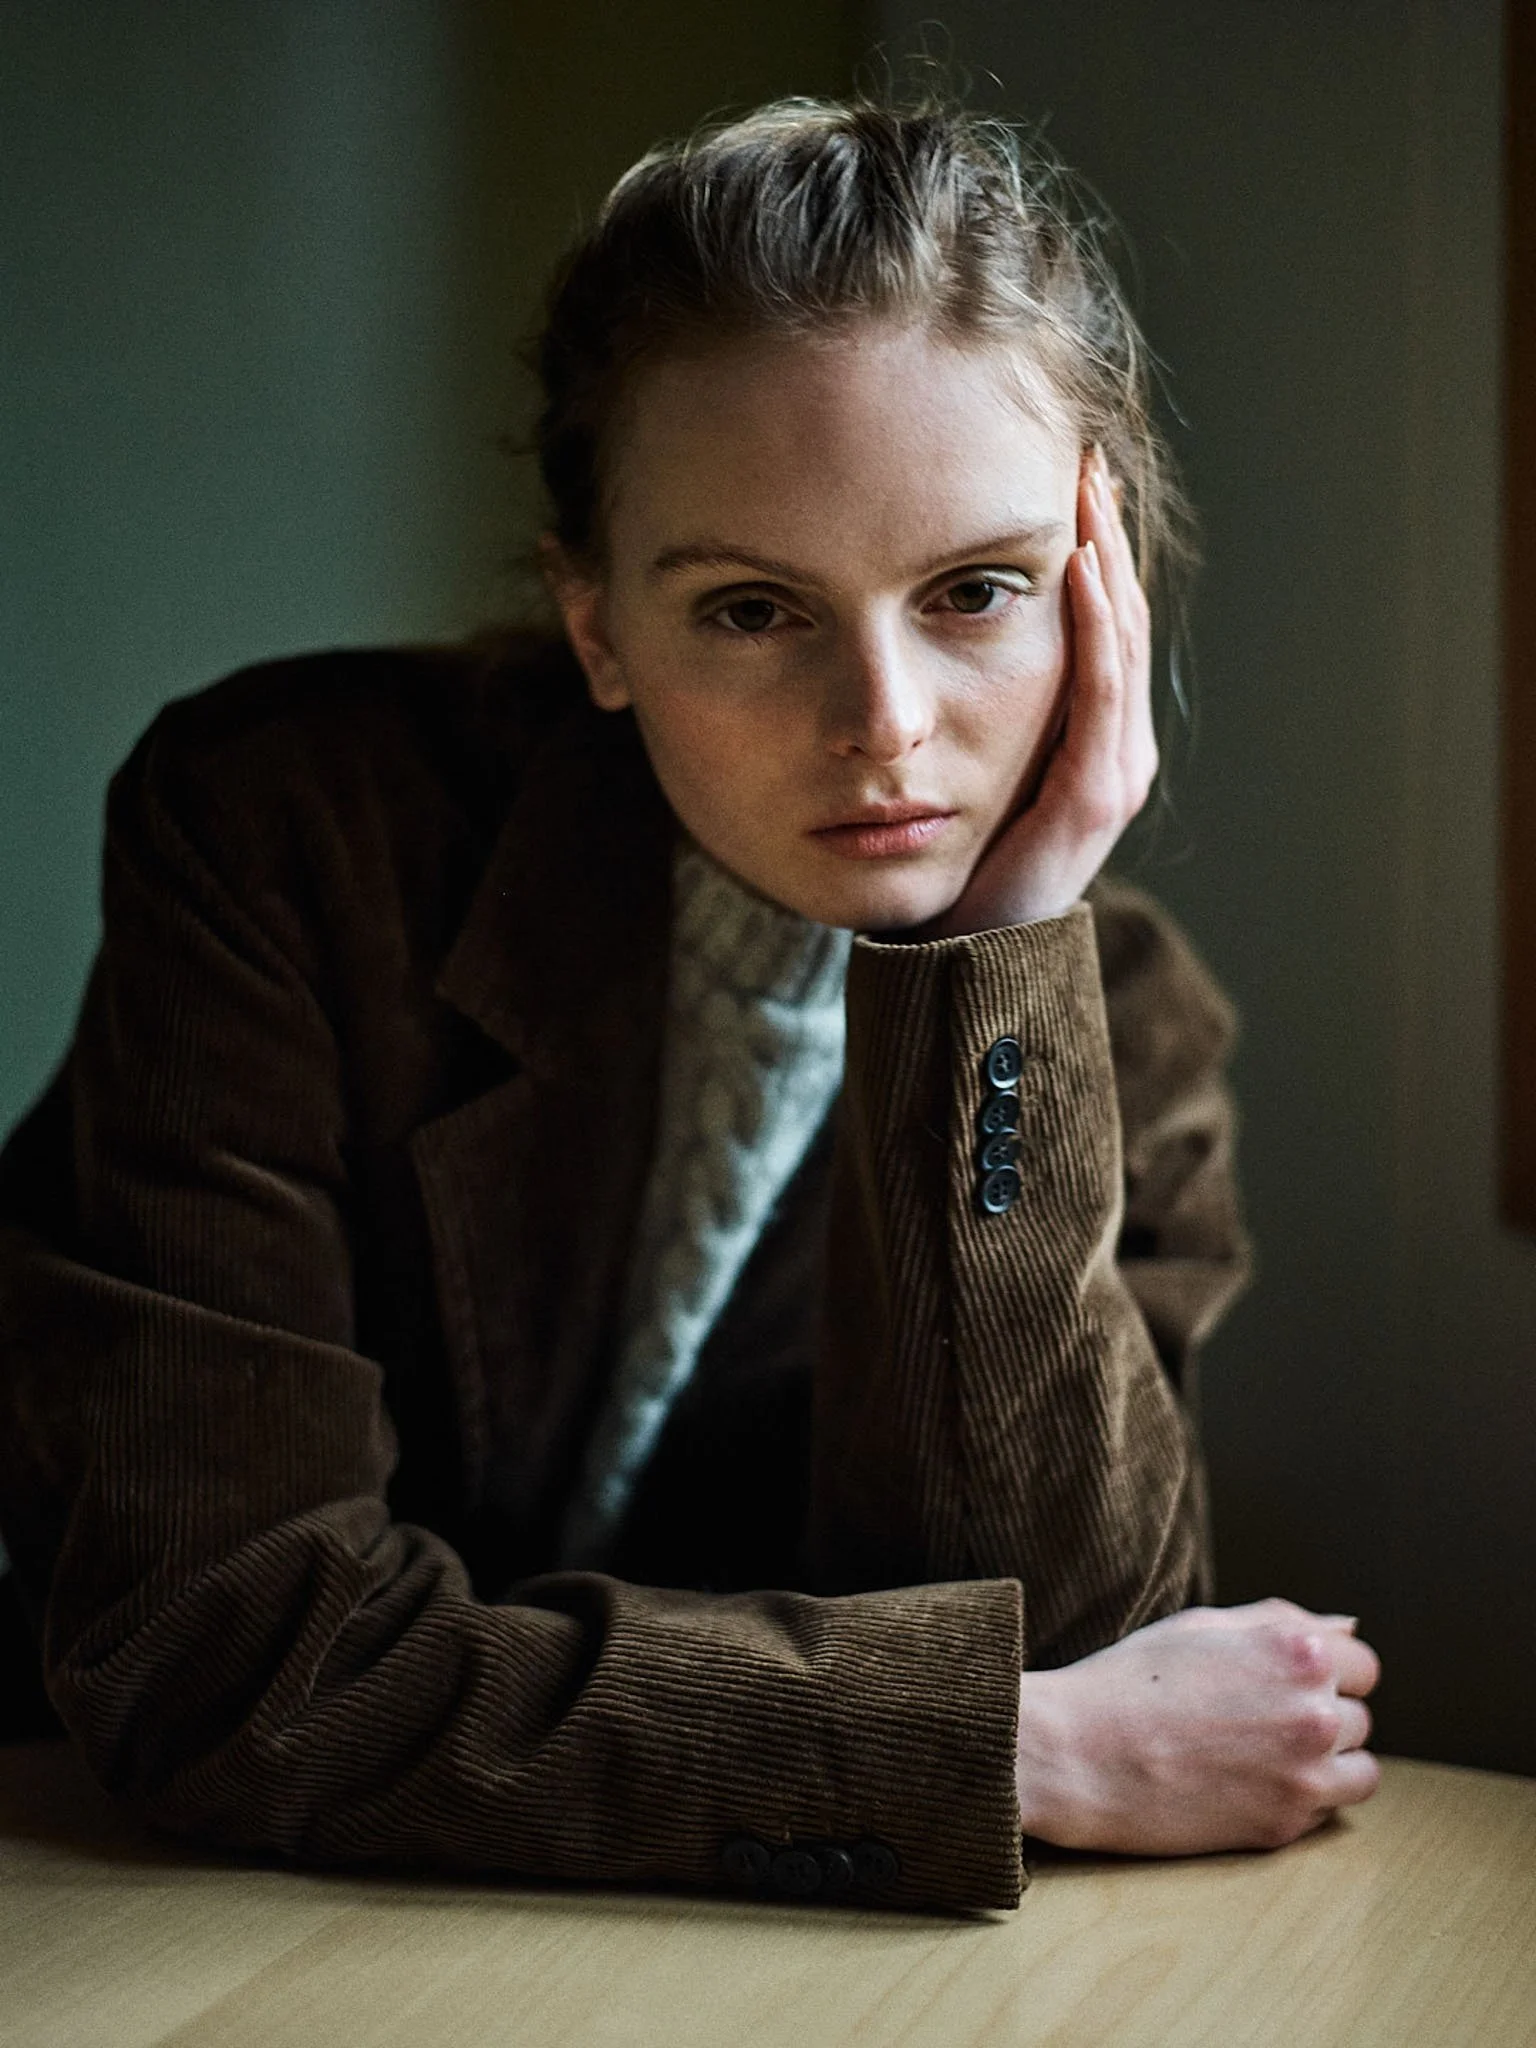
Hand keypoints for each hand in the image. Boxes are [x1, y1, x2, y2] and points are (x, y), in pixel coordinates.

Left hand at [926, 445, 1155, 935]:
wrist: (966, 960)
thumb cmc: (963, 871)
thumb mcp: (974, 775)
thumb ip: (982, 720)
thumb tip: (936, 637)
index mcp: (1096, 743)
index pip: (1108, 626)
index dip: (1098, 552)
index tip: (1074, 481)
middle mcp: (1119, 751)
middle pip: (1124, 619)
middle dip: (1107, 537)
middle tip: (1087, 460)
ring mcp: (1114, 773)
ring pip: (1122, 643)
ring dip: (1107, 561)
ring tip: (1087, 492)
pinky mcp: (1091, 797)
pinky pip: (1097, 693)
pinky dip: (1094, 627)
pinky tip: (1079, 570)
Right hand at [1014, 1599, 1382, 1854]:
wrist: (1078, 1755)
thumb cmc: (1130, 1680)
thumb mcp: (1203, 1625)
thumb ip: (1283, 1621)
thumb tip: (1348, 1631)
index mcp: (1297, 1652)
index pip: (1362, 1665)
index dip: (1324, 1671)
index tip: (1284, 1682)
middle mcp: (1313, 1712)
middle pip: (1359, 1717)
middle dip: (1321, 1715)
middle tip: (1257, 1719)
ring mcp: (1304, 1775)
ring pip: (1360, 1771)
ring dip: (1327, 1763)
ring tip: (1264, 1755)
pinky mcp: (1285, 1825)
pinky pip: (1326, 1812)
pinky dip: (1301, 1800)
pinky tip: (1248, 1783)